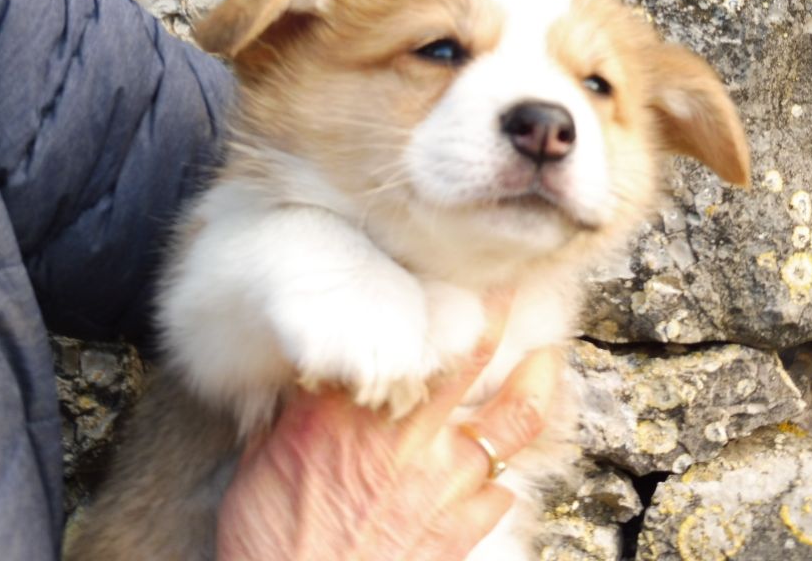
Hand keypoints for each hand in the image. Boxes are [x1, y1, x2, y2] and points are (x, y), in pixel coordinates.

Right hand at [216, 291, 558, 560]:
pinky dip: (500, 479)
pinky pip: (500, 493)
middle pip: (472, 357)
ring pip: (514, 417)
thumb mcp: (263, 459)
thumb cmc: (269, 537)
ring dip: (537, 383)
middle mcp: (409, 433)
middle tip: (512, 289)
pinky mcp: (462, 529)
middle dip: (497, 315)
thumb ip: (300, 414)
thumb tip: (312, 381)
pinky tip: (497, 473)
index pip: (405, 335)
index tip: (450, 277)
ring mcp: (445, 480)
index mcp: (353, 408)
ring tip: (549, 359)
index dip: (437, 299)